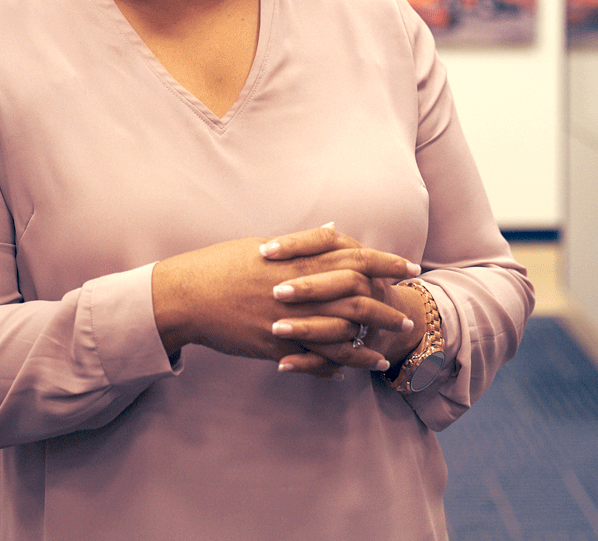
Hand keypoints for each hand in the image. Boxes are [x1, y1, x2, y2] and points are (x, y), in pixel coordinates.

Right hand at [151, 226, 418, 374]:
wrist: (188, 294)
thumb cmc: (223, 264)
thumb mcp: (264, 245)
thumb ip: (303, 241)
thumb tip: (334, 228)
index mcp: (299, 259)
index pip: (355, 258)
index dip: (386, 263)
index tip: (409, 267)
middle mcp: (300, 287)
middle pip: (357, 297)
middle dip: (387, 305)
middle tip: (407, 314)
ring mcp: (290, 317)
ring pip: (342, 331)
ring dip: (371, 339)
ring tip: (391, 345)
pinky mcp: (277, 343)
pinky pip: (317, 357)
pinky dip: (339, 362)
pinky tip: (355, 368)